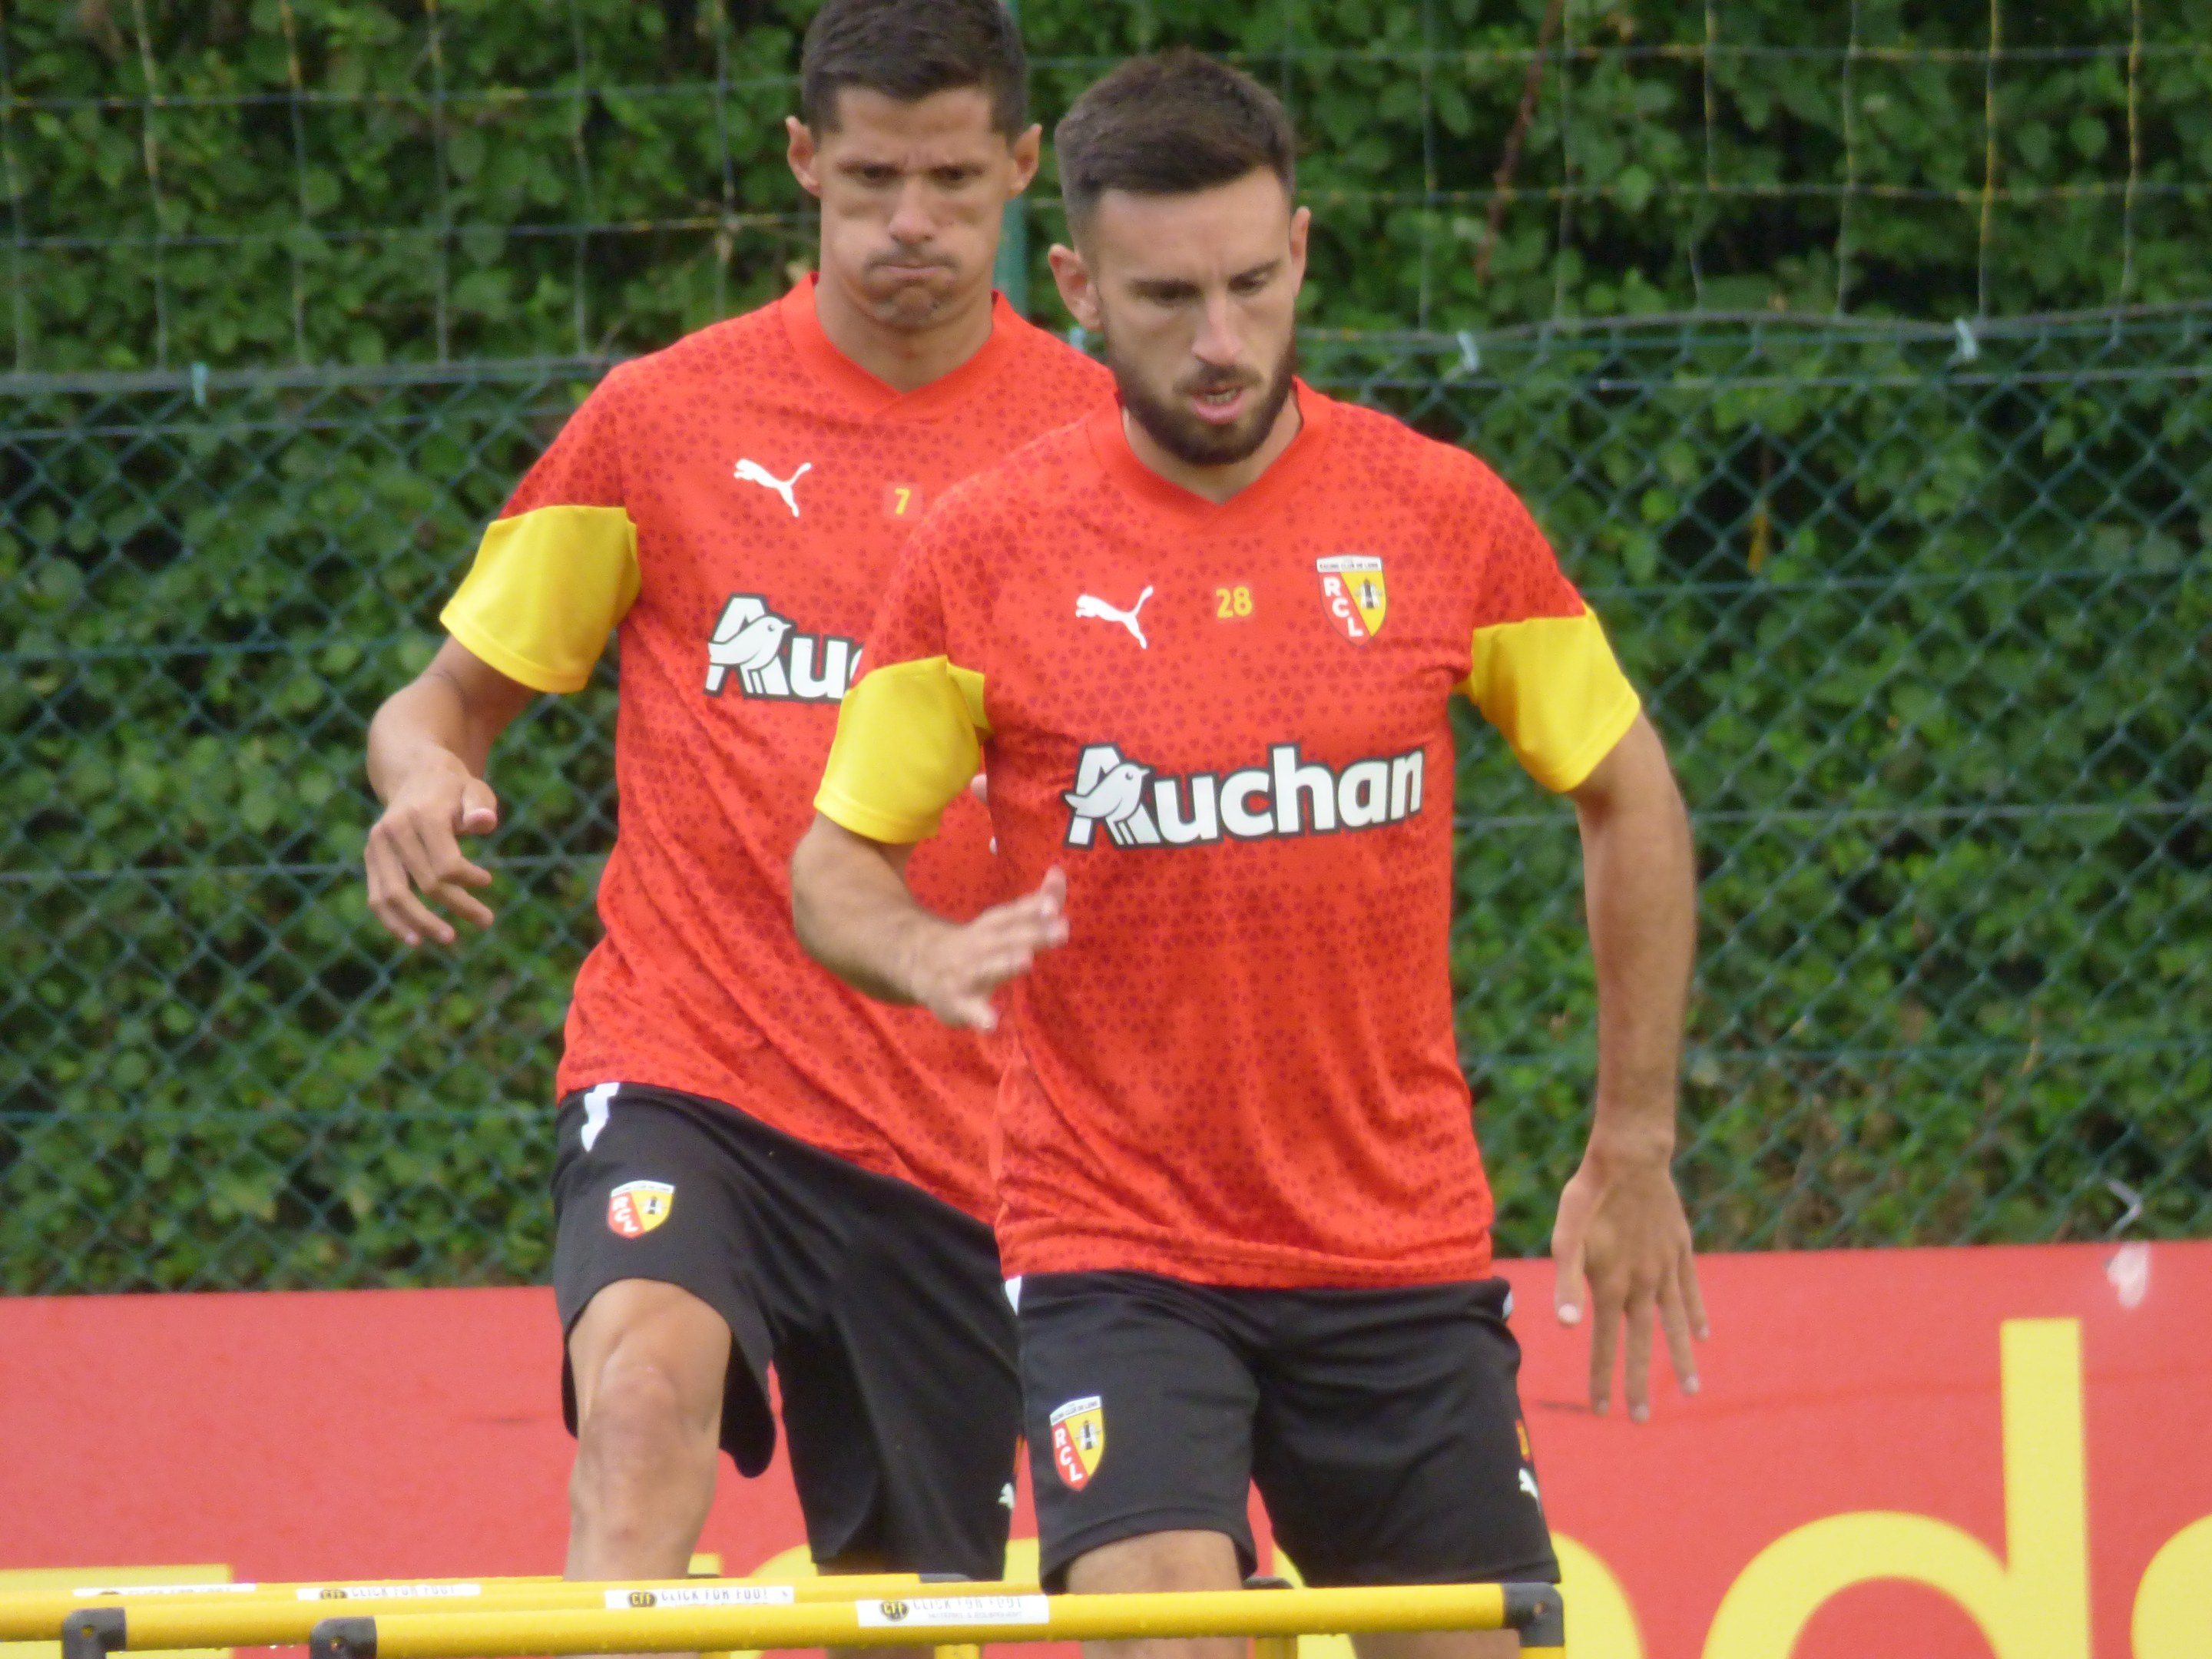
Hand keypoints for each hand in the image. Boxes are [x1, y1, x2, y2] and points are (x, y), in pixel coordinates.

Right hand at [364, 753, 500, 946]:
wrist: (415, 773)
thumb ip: (480, 806)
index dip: (468, 880)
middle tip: (486, 921)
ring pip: (393, 895)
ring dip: (421, 923)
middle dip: (458, 906)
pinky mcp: (371, 856)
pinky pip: (377, 896)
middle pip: (425, 883)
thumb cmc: (454, 788)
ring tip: (449, 939)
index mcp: (422, 816)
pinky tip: (414, 939)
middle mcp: (394, 830)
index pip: (445, 864)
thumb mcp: (475, 789)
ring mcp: (377, 845)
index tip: (487, 881)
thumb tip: (484, 823)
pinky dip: (393, 921)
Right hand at [906, 868, 1066, 1030]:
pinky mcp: (958, 1003)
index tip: (1054, 905)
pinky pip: (969, 1011)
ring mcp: (966, 974)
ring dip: (1006, 963)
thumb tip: (1059, 872)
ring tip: (1027, 960)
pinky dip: (980, 1017)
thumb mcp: (1001, 923)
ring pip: (987, 967)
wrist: (917, 963)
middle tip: (1061, 929)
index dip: (1033, 908)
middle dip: (1032, 933)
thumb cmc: (975, 944)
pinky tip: (991, 1024)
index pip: (1013, 914)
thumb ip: (1033, 904)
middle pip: (1007, 937)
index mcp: (991, 927)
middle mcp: (979, 946)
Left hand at [1551, 1143, 1707, 1421]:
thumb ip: (1567, 1282)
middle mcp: (1642, 1284)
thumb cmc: (1588, 1196)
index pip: (1603, 1343)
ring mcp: (1666, 1269)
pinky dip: (1697, 1314)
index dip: (1602, 1377)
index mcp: (1611, 1285)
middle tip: (1641, 1420)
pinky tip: (1705, 1335)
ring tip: (1694, 1392)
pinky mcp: (1680, 1250)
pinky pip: (1691, 1290)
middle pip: (1641, 1344)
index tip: (1602, 1411)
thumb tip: (1567, 1327)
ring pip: (1676, 1324)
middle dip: (1639, 1383)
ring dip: (1683, 1359)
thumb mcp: (1566, 1236)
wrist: (1630, 1158)